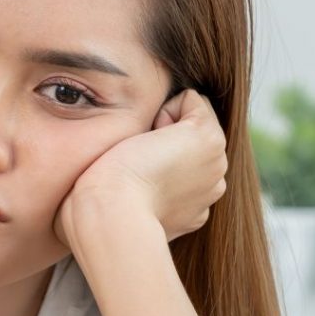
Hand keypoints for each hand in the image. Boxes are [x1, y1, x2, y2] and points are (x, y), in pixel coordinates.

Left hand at [55, 89, 227, 253]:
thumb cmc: (100, 214)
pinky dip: (165, 109)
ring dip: (160, 130)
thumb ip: (137, 187)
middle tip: (136, 169)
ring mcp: (215, 164)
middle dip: (159, 141)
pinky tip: (149, 140)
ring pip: (187, 121)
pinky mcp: (209, 140)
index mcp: (192, 206)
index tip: (131, 180)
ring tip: (142, 158)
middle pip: (184, 140)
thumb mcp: (124, 201)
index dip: (149, 158)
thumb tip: (123, 167)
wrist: (108, 215)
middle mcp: (210, 186)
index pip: (176, 162)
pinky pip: (191, 100)